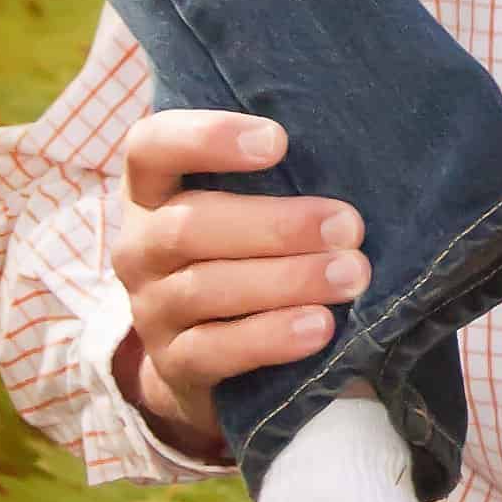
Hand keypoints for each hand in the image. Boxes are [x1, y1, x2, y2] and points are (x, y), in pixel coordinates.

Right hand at [106, 108, 367, 441]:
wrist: (204, 360)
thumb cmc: (240, 256)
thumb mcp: (243, 211)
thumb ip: (277, 180)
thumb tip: (361, 154)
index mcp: (152, 193)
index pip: (151, 147)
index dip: (205, 137)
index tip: (279, 140)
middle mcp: (139, 247)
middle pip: (188, 227)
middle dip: (276, 226)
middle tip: (348, 226)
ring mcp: (151, 309)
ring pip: (206, 289)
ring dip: (288, 280)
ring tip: (351, 276)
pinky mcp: (174, 364)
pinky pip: (214, 350)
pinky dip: (271, 337)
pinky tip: (320, 326)